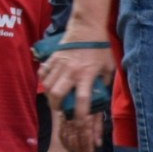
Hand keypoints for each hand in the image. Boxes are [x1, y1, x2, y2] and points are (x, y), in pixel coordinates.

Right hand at [39, 22, 113, 151]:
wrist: (87, 27)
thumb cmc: (100, 48)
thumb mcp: (109, 68)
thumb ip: (103, 84)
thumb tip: (101, 99)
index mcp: (87, 75)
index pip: (82, 101)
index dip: (80, 116)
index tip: (79, 124)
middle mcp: (71, 71)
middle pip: (58, 95)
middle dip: (58, 107)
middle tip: (62, 110)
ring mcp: (60, 64)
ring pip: (48, 85)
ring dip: (50, 95)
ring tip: (55, 99)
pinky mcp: (53, 58)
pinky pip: (43, 73)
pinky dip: (44, 80)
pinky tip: (49, 83)